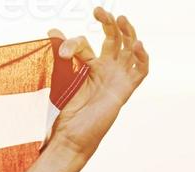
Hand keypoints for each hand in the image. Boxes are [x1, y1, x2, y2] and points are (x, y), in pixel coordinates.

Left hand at [45, 7, 148, 160]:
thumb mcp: (63, 78)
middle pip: (115, 40)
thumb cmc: (67, 112)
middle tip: (99, 11)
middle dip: (110, 24)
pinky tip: (137, 44)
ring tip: (121, 19)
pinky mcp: (125, 90)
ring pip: (131, 50)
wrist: (72, 136)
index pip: (89, 45)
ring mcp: (118, 79)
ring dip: (128, 33)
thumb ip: (62, 54)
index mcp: (92, 67)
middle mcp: (108, 70)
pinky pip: (140, 71)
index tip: (59, 45)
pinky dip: (142, 57)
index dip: (75, 42)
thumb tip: (53, 30)